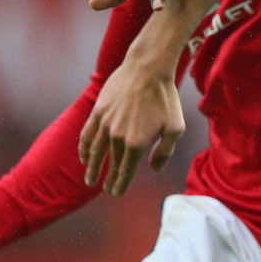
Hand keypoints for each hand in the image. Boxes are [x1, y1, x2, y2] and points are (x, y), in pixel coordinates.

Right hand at [78, 59, 184, 194]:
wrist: (148, 68)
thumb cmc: (166, 97)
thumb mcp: (175, 127)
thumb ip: (165, 151)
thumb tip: (153, 169)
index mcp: (137, 144)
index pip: (126, 171)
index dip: (120, 184)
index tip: (117, 193)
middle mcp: (118, 137)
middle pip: (110, 164)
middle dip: (107, 179)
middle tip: (106, 189)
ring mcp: (105, 124)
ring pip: (95, 152)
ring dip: (92, 168)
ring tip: (90, 179)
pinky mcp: (98, 111)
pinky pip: (87, 134)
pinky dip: (84, 148)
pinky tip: (84, 156)